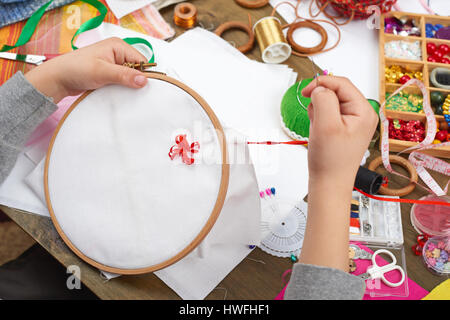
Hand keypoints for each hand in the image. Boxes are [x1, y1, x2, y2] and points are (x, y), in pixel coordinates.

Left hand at [25, 37, 148, 102]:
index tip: (143, 88)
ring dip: (128, 86)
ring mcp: (113, 63)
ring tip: (121, 92)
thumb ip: (124, 75)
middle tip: (131, 91)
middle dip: (135, 81)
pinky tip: (117, 93)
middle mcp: (117, 53)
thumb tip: (144, 80)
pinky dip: (121, 88)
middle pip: (137, 69)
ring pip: (130, 77)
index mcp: (118, 46)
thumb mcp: (102, 72)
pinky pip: (122, 81)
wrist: (58, 79)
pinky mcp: (109, 73)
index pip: (141, 61)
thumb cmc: (75, 69)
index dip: (144, 74)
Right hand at [302, 76, 377, 186]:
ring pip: (331, 102)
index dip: (322, 83)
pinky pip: (329, 114)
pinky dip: (320, 119)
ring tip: (318, 128)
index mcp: (364, 111)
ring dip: (319, 111)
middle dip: (320, 100)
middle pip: (337, 92)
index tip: (305, 91)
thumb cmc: (330, 160)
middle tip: (314, 117)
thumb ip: (323, 99)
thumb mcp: (325, 124)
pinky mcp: (345, 129)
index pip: (342, 84)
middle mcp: (362, 114)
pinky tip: (320, 132)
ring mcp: (354, 122)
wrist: (329, 183)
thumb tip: (320, 88)